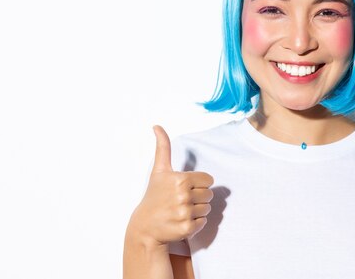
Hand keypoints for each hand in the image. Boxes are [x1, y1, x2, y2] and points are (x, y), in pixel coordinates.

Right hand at [128, 125, 214, 245]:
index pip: (208, 180)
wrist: (144, 226)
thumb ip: (162, 147)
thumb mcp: (159, 170)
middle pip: (209, 195)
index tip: (184, 188)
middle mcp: (183, 196)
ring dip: (197, 210)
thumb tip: (156, 126)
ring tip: (181, 210)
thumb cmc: (154, 195)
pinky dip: (196, 223)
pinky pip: (203, 222)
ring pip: (207, 208)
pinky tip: (182, 221)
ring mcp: (185, 213)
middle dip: (198, 197)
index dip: (198, 184)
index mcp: (181, 179)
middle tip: (182, 200)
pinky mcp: (187, 228)